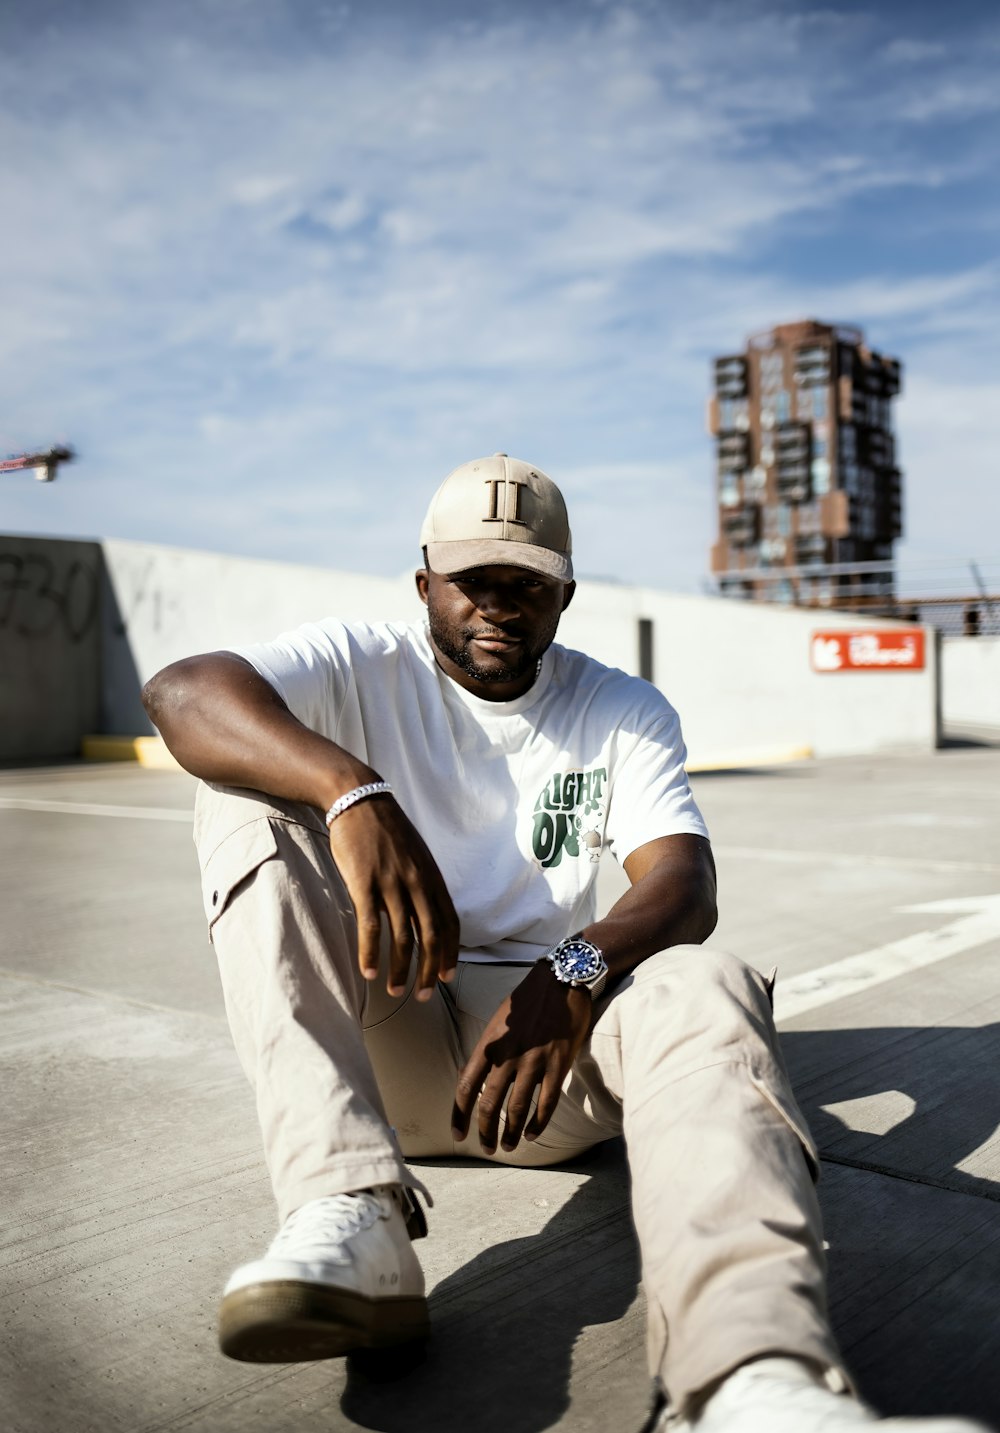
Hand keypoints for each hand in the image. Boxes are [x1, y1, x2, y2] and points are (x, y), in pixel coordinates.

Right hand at [327, 795, 459, 999]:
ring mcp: (391, 884)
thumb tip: (424, 913)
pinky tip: (369, 972)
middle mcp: (417, 883)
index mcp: (432, 878)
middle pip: (430, 938)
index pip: (449, 924)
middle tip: (423, 996)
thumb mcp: (416, 855)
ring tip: (395, 990)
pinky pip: (370, 927)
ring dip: (400, 970)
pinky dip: (370, 953)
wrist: (359, 800)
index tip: (448, 977)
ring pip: (401, 938)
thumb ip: (422, 884)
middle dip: (430, 972)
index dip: (451, 954)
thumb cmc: (386, 830)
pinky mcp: (364, 884)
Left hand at [451, 962, 591, 1153]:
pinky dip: (538, 1122)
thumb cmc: (527, 1000)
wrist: (561, 980)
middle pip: (490, 1104)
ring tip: (509, 1146)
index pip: (466, 1087)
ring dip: (511, 1133)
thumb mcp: (497, 1021)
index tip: (459, 1134)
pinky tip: (532, 1134)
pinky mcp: (557, 1064)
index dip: (460, 1115)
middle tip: (487, 1148)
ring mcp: (534, 1061)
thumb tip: (470, 1078)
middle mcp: (508, 1055)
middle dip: (486, 1131)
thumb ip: (486, 1051)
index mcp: (489, 1044)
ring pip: (517, 1109)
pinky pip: (546, 1102)